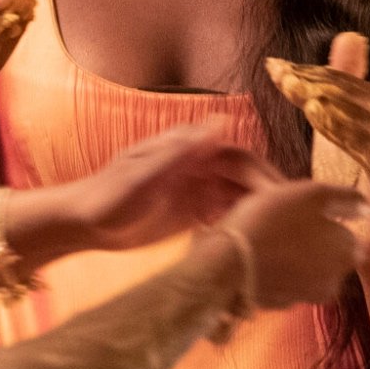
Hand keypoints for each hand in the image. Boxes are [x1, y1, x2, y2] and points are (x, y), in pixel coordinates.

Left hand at [70, 121, 280, 251]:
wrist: (82, 223)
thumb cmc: (107, 195)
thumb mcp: (144, 175)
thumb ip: (181, 151)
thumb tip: (220, 122)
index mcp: (188, 150)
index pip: (239, 158)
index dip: (262, 176)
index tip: (282, 200)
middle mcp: (197, 166)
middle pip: (243, 179)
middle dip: (265, 198)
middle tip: (287, 227)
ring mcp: (194, 189)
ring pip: (237, 198)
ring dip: (254, 214)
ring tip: (273, 240)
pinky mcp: (190, 212)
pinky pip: (223, 216)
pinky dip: (236, 226)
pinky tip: (245, 245)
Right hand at [215, 179, 362, 309]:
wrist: (227, 262)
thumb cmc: (272, 219)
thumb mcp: (312, 193)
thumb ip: (347, 199)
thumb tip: (369, 208)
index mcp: (347, 253)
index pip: (349, 236)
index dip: (327, 221)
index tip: (303, 212)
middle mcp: (334, 281)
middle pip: (330, 254)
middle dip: (313, 240)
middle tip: (284, 221)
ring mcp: (307, 296)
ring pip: (308, 268)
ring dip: (295, 255)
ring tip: (268, 237)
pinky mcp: (281, 305)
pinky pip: (286, 281)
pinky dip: (278, 270)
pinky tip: (259, 256)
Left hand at [266, 33, 369, 263]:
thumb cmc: (353, 179)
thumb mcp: (339, 127)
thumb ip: (343, 83)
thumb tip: (350, 36)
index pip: (345, 80)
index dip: (309, 71)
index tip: (275, 67)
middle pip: (351, 93)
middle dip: (312, 82)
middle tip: (282, 75)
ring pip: (358, 114)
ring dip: (324, 100)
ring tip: (296, 91)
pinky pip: (365, 144)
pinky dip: (340, 127)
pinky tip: (317, 117)